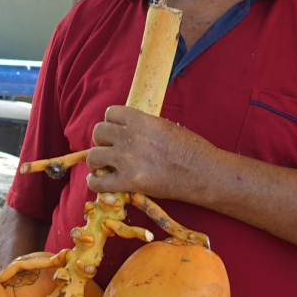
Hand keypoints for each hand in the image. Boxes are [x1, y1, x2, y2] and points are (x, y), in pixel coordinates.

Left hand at [85, 105, 220, 200]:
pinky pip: (98, 182)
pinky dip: (95, 183)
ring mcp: (128, 160)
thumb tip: (126, 129)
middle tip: (110, 149)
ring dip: (96, 161)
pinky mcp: (129, 182)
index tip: (116, 131)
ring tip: (103, 166)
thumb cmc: (191, 149)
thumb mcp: (166, 126)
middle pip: (98, 132)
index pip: (110, 113)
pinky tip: (101, 183)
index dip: (111, 122)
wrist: (202, 172)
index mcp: (142, 120)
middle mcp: (131, 137)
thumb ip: (143, 126)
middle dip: (102, 140)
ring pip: (93, 156)